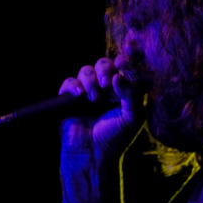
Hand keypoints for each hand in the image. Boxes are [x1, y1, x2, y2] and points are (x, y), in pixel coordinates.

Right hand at [58, 58, 146, 202]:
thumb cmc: (116, 137)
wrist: (93, 154)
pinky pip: (69, 82)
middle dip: (105, 70)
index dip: (127, 55)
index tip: (129, 49)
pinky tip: (80, 95)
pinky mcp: (70, 98)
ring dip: (90, 81)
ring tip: (94, 99)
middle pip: (104, 64)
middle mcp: (105, 87)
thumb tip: (118, 77)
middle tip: (107, 84)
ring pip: (86, 70)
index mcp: (123, 89)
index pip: (125, 66)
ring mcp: (87, 91)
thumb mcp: (133, 117)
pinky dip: (74, 85)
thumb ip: (132, 95)